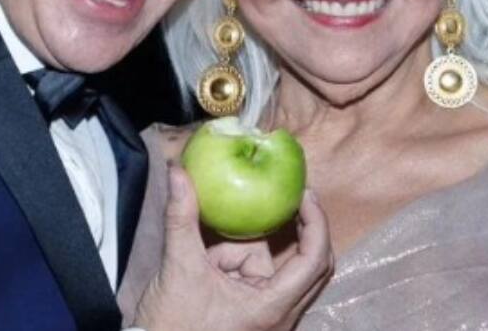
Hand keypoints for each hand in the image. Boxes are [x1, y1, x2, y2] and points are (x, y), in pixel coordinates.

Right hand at [132, 166, 333, 330]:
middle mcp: (281, 316)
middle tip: (290, 197)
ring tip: (219, 243)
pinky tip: (218, 253)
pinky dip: (244, 261)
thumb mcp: (179, 266)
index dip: (316, 223)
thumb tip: (179, 172)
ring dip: (254, 249)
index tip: (304, 194)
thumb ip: (182, 217)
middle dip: (300, 230)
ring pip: (281, 271)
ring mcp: (271, 318)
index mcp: (271, 308)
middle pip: (311, 267)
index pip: (314, 261)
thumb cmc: (172, 323)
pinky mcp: (258, 316)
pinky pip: (262, 280)